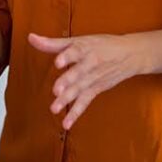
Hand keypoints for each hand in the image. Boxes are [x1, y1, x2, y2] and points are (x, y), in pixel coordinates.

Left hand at [28, 32, 143, 129]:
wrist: (130, 54)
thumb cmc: (101, 45)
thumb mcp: (79, 40)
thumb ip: (53, 43)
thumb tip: (30, 38)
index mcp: (85, 48)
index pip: (76, 51)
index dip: (67, 56)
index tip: (58, 62)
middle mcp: (90, 63)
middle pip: (78, 73)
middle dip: (68, 81)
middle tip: (57, 90)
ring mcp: (94, 78)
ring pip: (80, 89)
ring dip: (68, 99)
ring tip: (55, 108)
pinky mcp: (97, 89)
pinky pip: (85, 102)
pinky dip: (76, 113)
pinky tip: (66, 124)